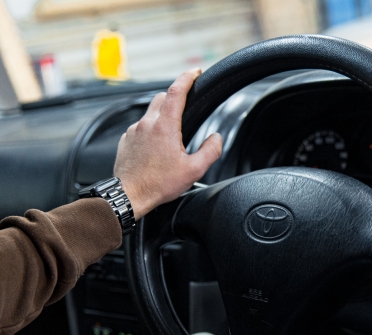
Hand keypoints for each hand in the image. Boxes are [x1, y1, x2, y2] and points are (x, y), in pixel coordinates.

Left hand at [114, 68, 222, 219]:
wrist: (129, 195)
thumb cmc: (158, 184)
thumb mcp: (194, 170)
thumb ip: (210, 150)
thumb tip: (216, 138)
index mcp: (165, 126)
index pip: (176, 91)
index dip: (187, 78)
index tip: (195, 72)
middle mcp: (146, 124)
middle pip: (161, 97)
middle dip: (175, 96)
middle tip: (186, 105)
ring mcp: (133, 131)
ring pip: (150, 113)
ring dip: (162, 116)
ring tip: (172, 135)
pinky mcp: (125, 140)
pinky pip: (140, 128)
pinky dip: (150, 130)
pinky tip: (156, 147)